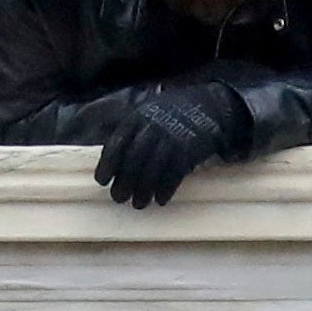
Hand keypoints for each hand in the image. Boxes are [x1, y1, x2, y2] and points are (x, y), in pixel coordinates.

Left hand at [93, 96, 233, 207]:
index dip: (108, 164)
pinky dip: (166, 189)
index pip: (117, 142)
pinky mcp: (189, 149)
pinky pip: (173, 173)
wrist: (209, 106)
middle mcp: (153, 126)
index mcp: (138, 117)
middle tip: (118, 198)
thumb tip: (112, 163)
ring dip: (143, 190)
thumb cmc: (172, 115)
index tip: (102, 181)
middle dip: (124, 181)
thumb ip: (131, 133)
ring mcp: (171, 137)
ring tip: (138, 204)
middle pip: (133, 158)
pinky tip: (160, 200)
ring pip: (152, 168)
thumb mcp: (148, 114)